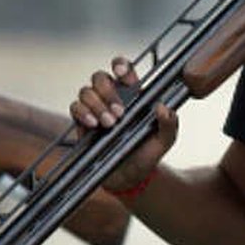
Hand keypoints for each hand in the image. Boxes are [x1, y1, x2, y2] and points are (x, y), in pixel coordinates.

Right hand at [69, 56, 177, 192]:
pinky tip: (94, 125)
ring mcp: (96, 108)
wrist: (130, 178)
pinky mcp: (83, 122)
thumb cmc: (147, 154)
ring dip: (97, 105)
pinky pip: (75, 107)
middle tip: (120, 113)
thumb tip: (163, 108)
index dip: (121, 66)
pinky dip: (83, 113)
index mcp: (134, 95)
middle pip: (101, 77)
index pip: (124, 70)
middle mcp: (113, 97)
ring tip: (110, 124)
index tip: (123, 73)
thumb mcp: (165, 140)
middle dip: (108, 92)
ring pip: (86, 91)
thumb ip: (169, 124)